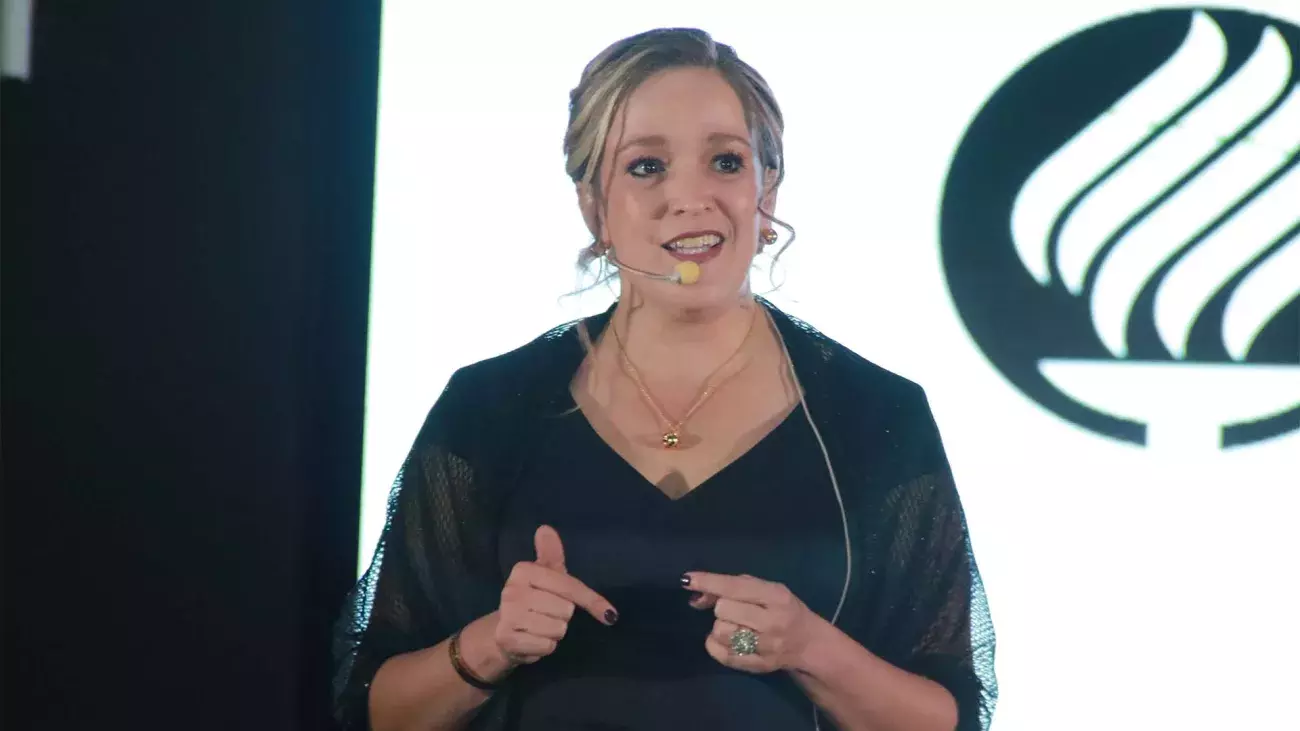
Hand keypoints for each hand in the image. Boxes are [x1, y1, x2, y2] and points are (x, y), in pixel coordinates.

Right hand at [491, 526, 617, 668]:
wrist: (502, 632)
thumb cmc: (531, 599)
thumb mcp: (544, 574)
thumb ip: (550, 553)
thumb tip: (545, 528)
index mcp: (524, 571)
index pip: (569, 586)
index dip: (591, 601)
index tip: (608, 614)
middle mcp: (513, 590)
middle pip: (566, 609)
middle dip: (563, 616)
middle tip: (548, 614)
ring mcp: (509, 615)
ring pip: (558, 628)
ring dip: (555, 632)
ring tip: (540, 627)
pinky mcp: (508, 639)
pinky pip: (547, 646)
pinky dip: (546, 646)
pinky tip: (533, 640)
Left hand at [683, 572, 824, 674]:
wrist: (808, 644)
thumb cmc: (784, 610)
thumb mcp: (768, 590)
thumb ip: (735, 587)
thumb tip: (696, 594)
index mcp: (776, 596)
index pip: (735, 587)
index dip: (709, 582)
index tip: (687, 580)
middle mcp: (772, 621)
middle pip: (723, 609)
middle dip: (722, 607)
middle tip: (735, 610)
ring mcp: (765, 647)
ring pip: (720, 631)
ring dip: (721, 626)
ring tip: (735, 625)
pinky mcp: (756, 665)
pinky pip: (721, 653)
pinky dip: (716, 645)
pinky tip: (727, 640)